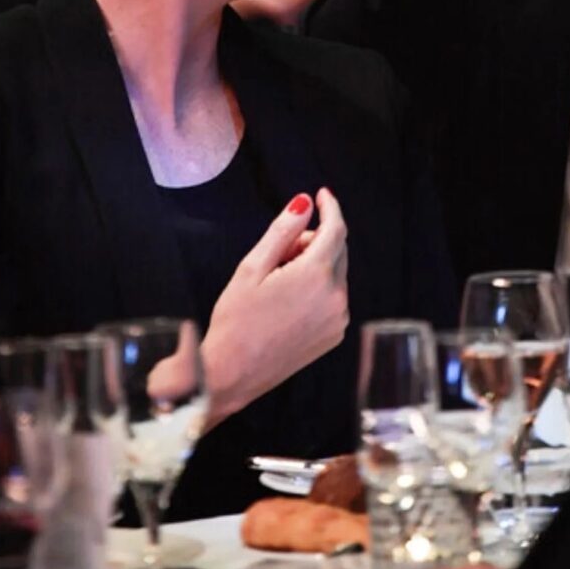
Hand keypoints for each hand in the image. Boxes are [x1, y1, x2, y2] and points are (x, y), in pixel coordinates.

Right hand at [149, 189, 347, 425]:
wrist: (232, 373)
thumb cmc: (235, 320)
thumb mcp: (253, 267)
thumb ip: (283, 231)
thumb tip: (306, 203)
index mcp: (315, 276)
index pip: (336, 229)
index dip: (330, 207)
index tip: (322, 195)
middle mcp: (335, 297)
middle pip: (337, 250)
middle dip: (314, 239)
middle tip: (280, 249)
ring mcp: (337, 319)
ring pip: (336, 274)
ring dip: (316, 265)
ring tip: (277, 279)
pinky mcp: (334, 335)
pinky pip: (334, 298)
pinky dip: (319, 288)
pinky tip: (288, 300)